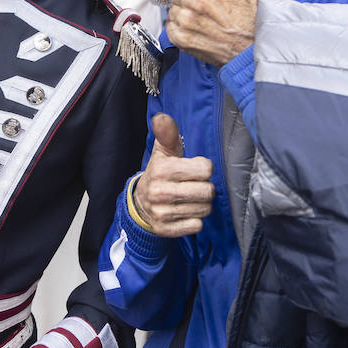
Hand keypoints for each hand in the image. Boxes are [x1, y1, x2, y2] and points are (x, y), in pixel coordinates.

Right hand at [133, 114, 214, 236]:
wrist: (139, 204)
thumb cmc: (160, 173)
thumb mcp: (163, 152)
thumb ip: (167, 133)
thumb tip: (161, 118)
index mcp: (162, 169)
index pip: (206, 169)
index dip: (203, 169)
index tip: (193, 170)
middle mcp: (160, 192)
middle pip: (208, 192)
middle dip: (205, 189)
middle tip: (193, 186)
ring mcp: (162, 213)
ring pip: (204, 210)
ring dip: (201, 205)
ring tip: (188, 199)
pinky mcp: (165, 230)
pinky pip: (197, 226)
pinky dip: (194, 220)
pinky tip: (183, 212)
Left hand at [166, 0, 256, 66]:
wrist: (251, 46)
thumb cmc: (245, 10)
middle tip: (207, 6)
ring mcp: (189, 20)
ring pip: (173, 9)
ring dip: (185, 14)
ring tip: (204, 19)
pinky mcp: (183, 38)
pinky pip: (171, 27)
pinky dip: (182, 30)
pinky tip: (199, 31)